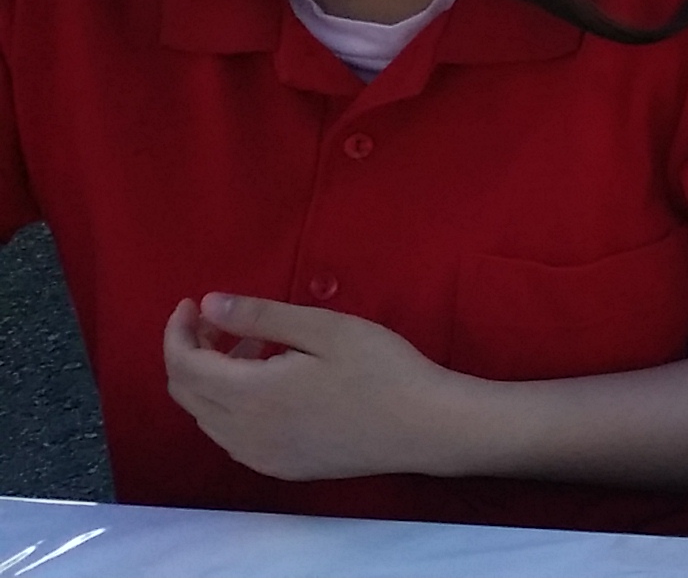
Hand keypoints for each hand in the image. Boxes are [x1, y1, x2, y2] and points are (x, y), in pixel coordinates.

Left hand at [162, 293, 479, 482]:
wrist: (425, 427)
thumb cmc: (381, 370)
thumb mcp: (325, 329)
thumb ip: (260, 316)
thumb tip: (207, 305)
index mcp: (249, 395)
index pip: (183, 364)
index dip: (178, 331)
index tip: (192, 303)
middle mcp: (242, 433)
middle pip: (186, 393)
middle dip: (190, 352)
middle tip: (219, 322)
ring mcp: (259, 457)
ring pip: (206, 417)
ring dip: (211, 380)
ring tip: (251, 349)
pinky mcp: (279, 468)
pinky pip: (231, 437)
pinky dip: (230, 406)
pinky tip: (269, 388)